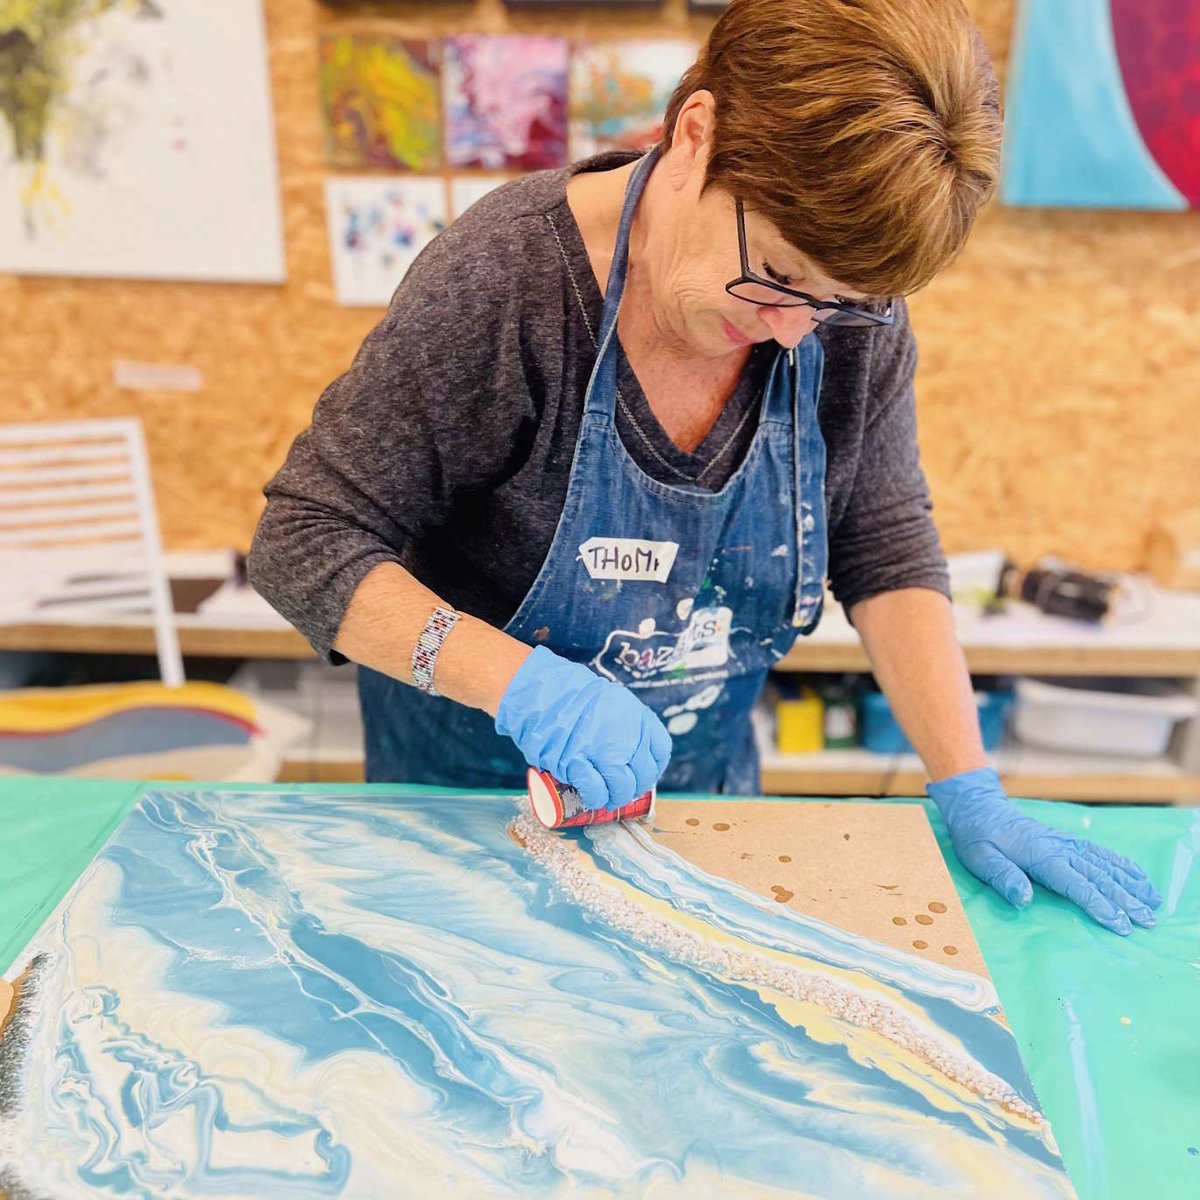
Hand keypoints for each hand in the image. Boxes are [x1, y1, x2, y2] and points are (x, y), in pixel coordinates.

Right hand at [495, 646, 671, 810]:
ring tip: (606, 798)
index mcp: (637, 716)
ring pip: (622, 788)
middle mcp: (626, 734)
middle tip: (620, 790)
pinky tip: (592, 799)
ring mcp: (602, 750)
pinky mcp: (577, 762)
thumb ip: (627, 722)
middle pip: (643, 775)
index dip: (653, 768)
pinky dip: (595, 799)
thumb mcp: (613, 700)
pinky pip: (596, 791)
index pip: (660, 751)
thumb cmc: (574, 695)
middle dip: (633, 788)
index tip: (642, 774)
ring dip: (615, 798)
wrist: (542, 690)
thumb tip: (633, 750)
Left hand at [927, 767, 1160, 934]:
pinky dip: (1122, 865)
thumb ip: (1003, 877)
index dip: (1100, 905)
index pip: (1077, 885)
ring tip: (1153, 902)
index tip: (1120, 925)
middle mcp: (1060, 848)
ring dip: (1131, 884)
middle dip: (1125, 900)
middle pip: (1099, 877)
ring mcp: (1066, 843)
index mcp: (1041, 856)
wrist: (979, 808)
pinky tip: (1138, 876)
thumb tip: (1025, 899)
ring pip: (1105, 864)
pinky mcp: (1068, 841)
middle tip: (1148, 922)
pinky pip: (1101, 853)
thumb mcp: (980, 858)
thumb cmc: (977, 837)